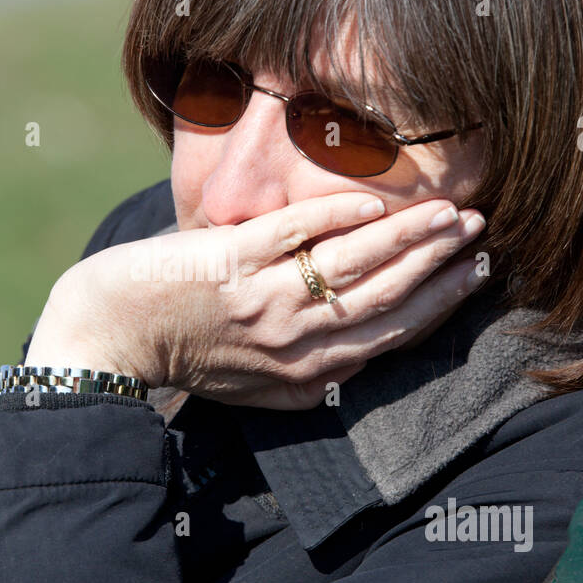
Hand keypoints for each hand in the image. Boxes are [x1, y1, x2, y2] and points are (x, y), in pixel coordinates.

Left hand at [27, 193, 488, 411]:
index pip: (392, 336)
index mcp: (306, 378)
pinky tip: (372, 198)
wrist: (106, 341)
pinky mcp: (230, 264)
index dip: (440, 303)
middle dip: (440, 263)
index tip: (475, 272)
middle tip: (477, 227)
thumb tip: (355, 358)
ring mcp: (263, 304)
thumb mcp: (254, 385)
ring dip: (409, 234)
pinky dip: (339, 215)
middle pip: (387, 300)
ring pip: (355, 265)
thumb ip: (305, 372)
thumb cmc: (180, 356)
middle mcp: (293, 346)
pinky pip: (297, 235)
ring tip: (446, 207)